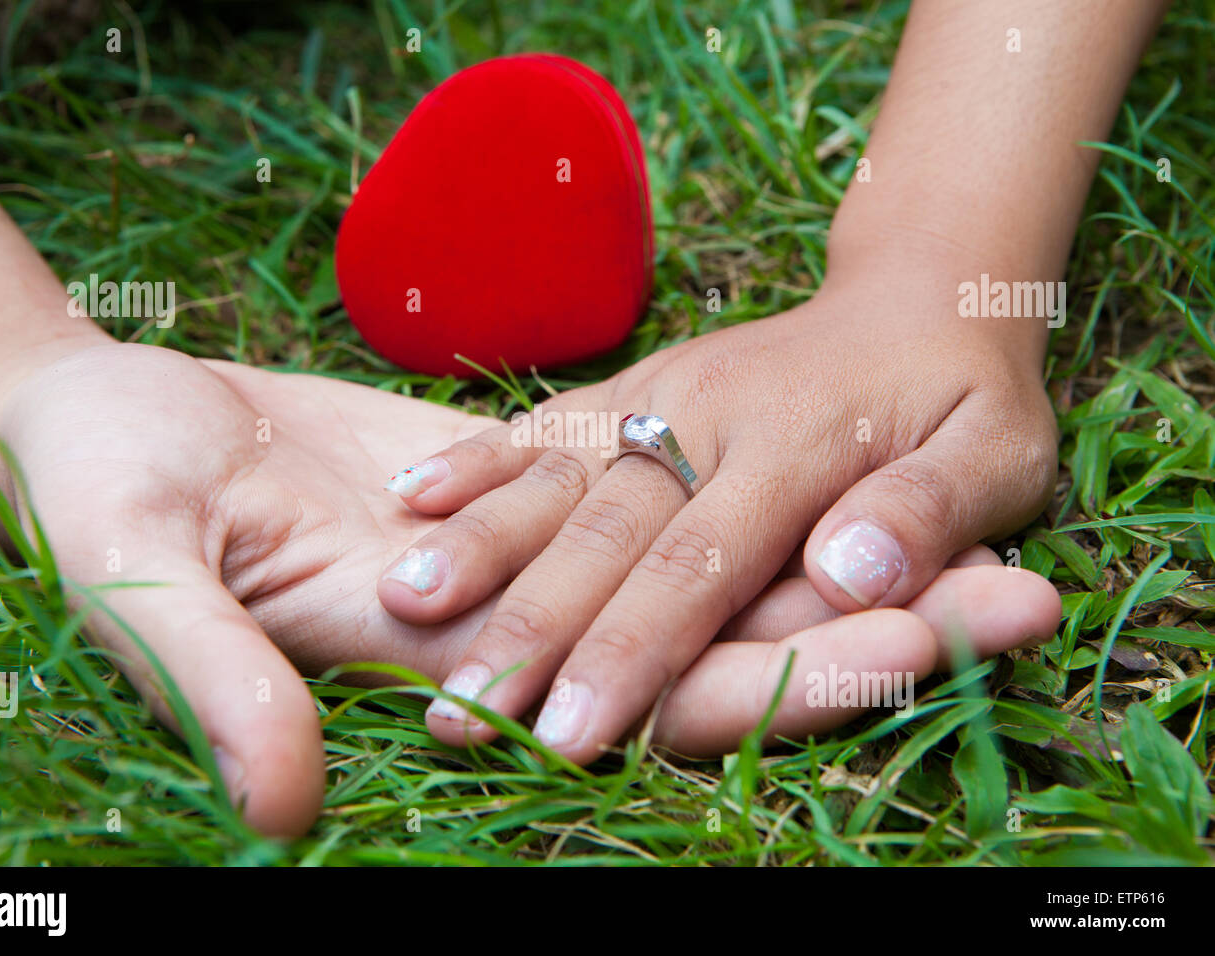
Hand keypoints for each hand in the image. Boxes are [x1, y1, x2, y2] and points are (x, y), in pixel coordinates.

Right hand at [0, 341, 1058, 836]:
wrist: (97, 421)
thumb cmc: (91, 494)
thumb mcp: (134, 581)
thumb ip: (217, 686)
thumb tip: (289, 812)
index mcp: (441, 663)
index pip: (637, 693)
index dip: (765, 681)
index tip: (901, 655)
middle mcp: (511, 628)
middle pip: (714, 640)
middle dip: (858, 629)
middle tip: (1011, 599)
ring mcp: (526, 554)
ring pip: (703, 560)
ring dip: (834, 550)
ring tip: (977, 539)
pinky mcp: (518, 487)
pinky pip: (653, 487)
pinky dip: (743, 481)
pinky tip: (843, 464)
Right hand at [375, 263, 1059, 762]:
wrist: (923, 291)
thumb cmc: (968, 396)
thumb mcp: (998, 453)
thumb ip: (929, 513)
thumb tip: (850, 573)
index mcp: (798, 446)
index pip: (700, 567)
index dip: (631, 653)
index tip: (568, 728)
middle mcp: (711, 417)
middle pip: (609, 533)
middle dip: (532, 625)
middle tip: (461, 706)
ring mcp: (663, 393)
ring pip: (558, 475)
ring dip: (478, 541)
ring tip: (401, 600)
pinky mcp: (634, 383)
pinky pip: (550, 423)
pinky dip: (479, 459)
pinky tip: (410, 496)